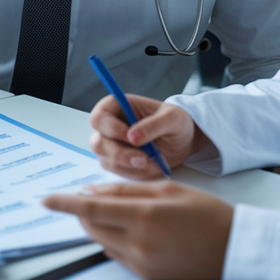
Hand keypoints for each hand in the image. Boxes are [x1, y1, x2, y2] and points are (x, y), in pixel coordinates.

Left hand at [43, 181, 232, 279]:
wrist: (233, 249)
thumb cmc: (207, 214)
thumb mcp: (167, 189)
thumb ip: (127, 190)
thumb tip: (95, 190)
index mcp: (143, 216)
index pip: (91, 208)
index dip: (65, 203)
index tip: (46, 199)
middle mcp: (137, 243)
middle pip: (92, 226)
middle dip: (83, 210)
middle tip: (88, 196)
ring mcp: (140, 262)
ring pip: (102, 241)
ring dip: (98, 225)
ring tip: (114, 210)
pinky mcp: (146, 275)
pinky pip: (117, 254)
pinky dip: (114, 239)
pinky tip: (129, 228)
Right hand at [88, 94, 208, 179]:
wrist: (182, 141)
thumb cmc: (176, 122)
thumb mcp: (172, 118)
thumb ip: (153, 125)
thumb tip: (132, 136)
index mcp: (117, 106)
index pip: (98, 117)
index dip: (111, 129)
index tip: (132, 138)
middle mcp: (109, 126)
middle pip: (97, 143)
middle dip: (120, 154)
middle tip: (143, 159)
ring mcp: (111, 146)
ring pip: (106, 160)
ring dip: (130, 166)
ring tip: (154, 163)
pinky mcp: (117, 163)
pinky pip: (118, 173)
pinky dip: (135, 173)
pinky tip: (152, 167)